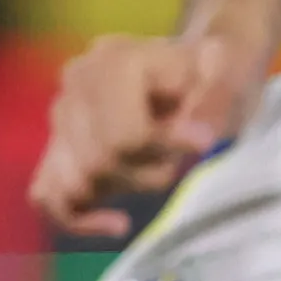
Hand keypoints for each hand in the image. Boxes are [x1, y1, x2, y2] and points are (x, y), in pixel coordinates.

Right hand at [28, 32, 260, 240]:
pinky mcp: (55, 145)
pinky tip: (117, 222)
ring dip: (124, 188)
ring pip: (75, 181)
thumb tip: (199, 137)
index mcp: (115, 58)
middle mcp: (75, 80)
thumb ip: (218, 99)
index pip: (124, 136)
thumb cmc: (217, 71)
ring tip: (154, 164)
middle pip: (99, 162)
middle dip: (147, 172)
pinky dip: (78, 217)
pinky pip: (46, 194)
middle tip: (179, 154)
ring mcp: (60, 114)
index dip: (166, 149)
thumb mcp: (234, 75)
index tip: (201, 141)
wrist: (198, 68)